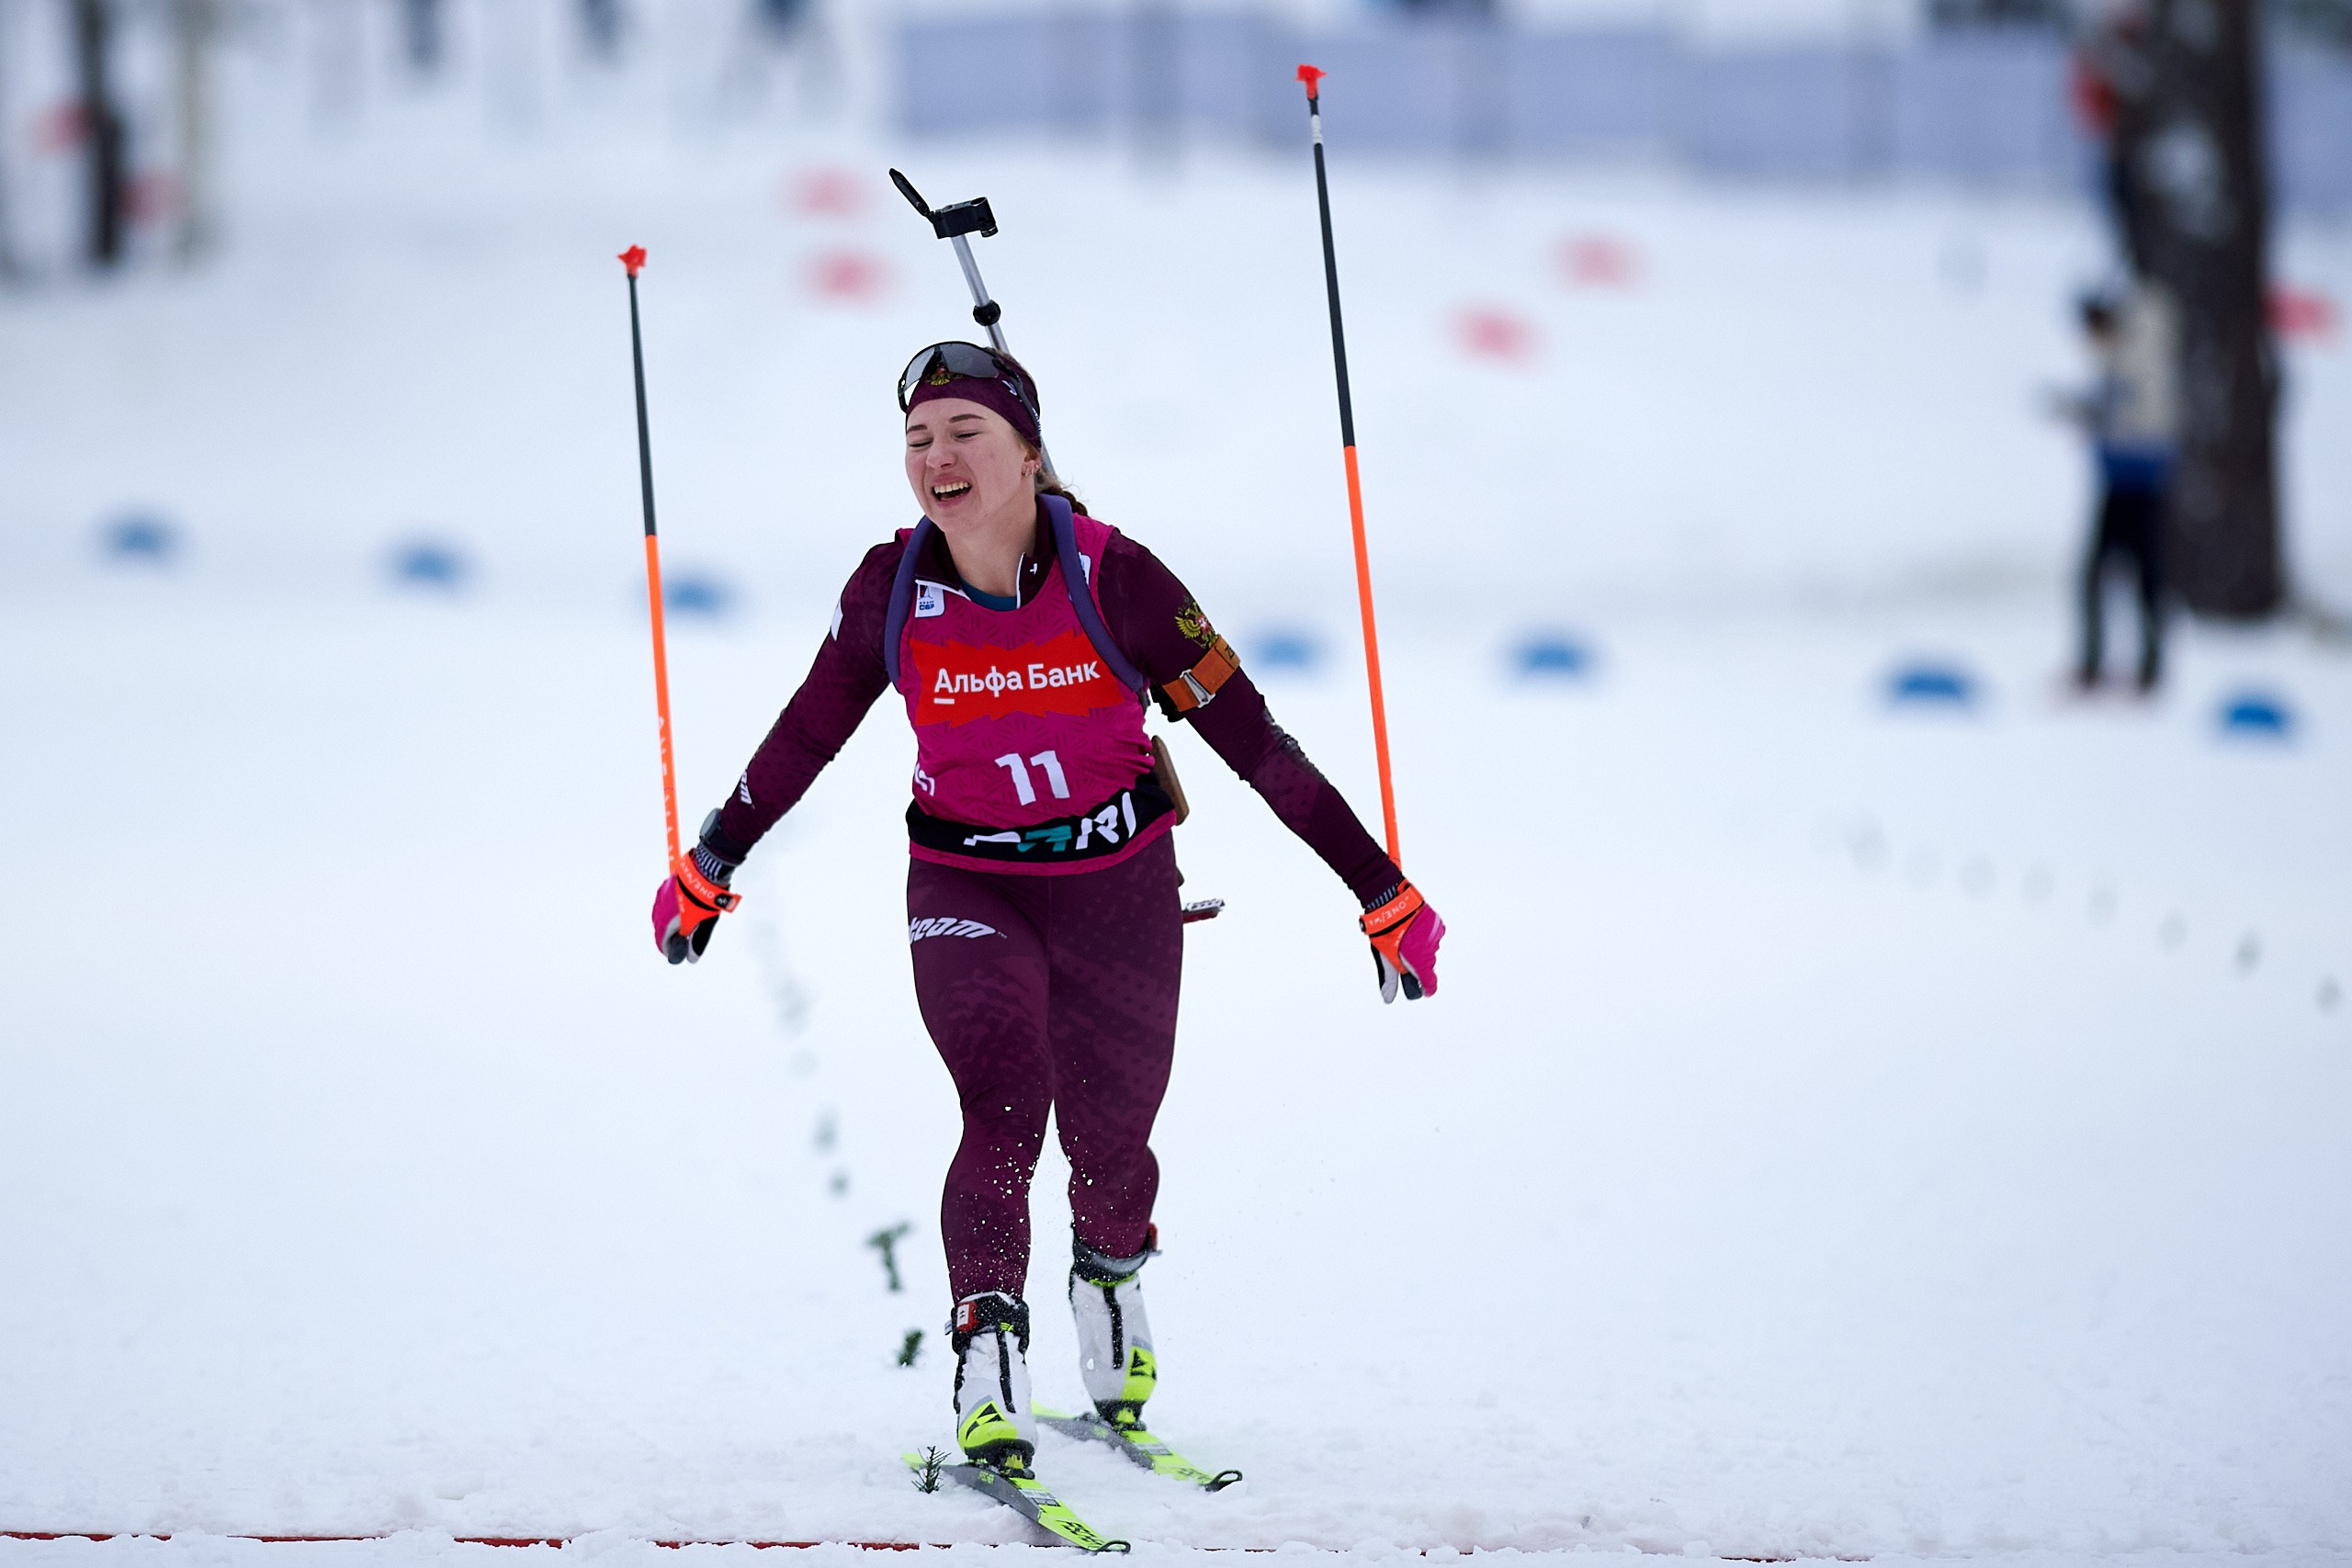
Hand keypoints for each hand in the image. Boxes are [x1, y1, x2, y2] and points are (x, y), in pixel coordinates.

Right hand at [651, 840, 741, 964]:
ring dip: (671, 922)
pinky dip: (671, 910)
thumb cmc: (705, 900)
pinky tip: (684, 908)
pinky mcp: (665, 887)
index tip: (677, 954)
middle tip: (683, 939)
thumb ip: (697, 942)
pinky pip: (664, 903)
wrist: (705, 872)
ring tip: (685, 923)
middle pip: (661, 929)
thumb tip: (691, 958)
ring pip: (662, 915)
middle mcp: (659, 910)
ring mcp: (661, 897)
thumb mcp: (705, 924)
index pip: (662, 942)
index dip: (670, 950)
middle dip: (671, 936)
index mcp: (667, 922)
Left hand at [1359, 879, 1442, 1002]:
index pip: (1430, 983)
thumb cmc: (1386, 932)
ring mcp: (1435, 936)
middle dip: (1417, 964)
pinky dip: (1425, 935)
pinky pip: (1433, 935)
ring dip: (1421, 947)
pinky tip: (1412, 929)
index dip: (1427, 988)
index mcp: (1419, 962)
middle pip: (1427, 965)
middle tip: (1401, 955)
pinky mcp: (1437, 923)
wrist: (1391, 902)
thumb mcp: (1385, 958)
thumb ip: (1390, 979)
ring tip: (1404, 937)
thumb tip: (1388, 999)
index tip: (1424, 991)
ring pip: (1430, 949)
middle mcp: (1431, 950)